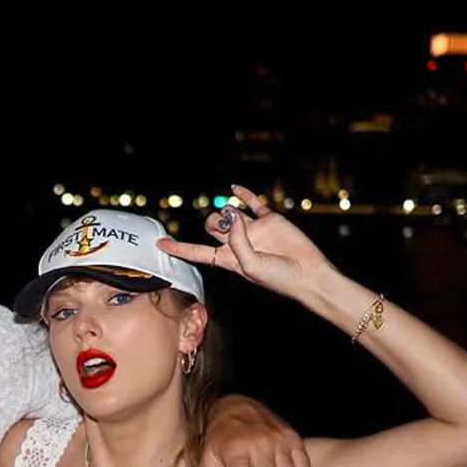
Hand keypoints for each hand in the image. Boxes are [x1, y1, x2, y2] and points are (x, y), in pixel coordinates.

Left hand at [158, 184, 333, 307]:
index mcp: (228, 260)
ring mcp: (253, 230)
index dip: (178, 248)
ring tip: (239, 219)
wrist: (306, 273)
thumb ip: (237, 242)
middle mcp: (237, 244)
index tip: (159, 243)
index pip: (197, 252)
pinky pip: (252, 203)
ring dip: (228, 212)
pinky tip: (234, 189)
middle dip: (213, 223)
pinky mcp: (269, 220)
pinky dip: (243, 195)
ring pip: (229, 213)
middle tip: (229, 228)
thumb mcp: (250, 266)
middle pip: (211, 227)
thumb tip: (232, 214)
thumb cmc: (277, 278)